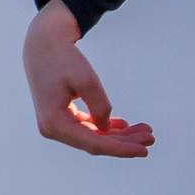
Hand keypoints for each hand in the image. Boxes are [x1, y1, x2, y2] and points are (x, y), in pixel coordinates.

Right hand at [23, 0, 154, 158]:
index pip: (93, 144)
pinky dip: (106, 127)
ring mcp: (55, 125)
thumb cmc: (64, 58)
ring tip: (145, 130)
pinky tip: (125, 125)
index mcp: (54, 123)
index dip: (121, 149)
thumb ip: (99, 105)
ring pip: (93, 137)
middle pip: (95, 143)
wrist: (43, 43)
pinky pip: (87, 128)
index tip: (144, 151)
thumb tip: (107, 128)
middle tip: (151, 138)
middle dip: (125, 142)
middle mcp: (52, 129)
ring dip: (119, 136)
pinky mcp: (61, 118)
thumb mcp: (86, 79)